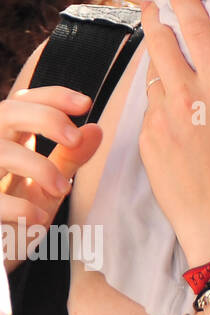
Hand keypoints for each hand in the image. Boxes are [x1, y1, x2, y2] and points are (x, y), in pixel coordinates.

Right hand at [1, 87, 101, 261]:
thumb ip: (70, 158)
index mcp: (7, 140)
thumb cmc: (18, 216)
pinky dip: (19, 208)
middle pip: (7, 112)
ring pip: (1, 152)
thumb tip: (96, 129)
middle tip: (74, 138)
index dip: (52, 96)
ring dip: (39, 167)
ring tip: (63, 189)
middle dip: (45, 118)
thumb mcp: (49, 187)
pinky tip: (37, 219)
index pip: (24, 102)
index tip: (86, 104)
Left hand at [138, 0, 209, 265]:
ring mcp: (162, 121)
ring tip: (166, 51)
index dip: (187, 4)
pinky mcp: (147, 142)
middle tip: (156, 4)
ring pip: (153, 74)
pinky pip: (150, 107)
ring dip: (158, 58)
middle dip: (157, 18)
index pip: (199, 33)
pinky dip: (160, 97)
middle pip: (162, 44)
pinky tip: (174, 104)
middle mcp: (188, 100)